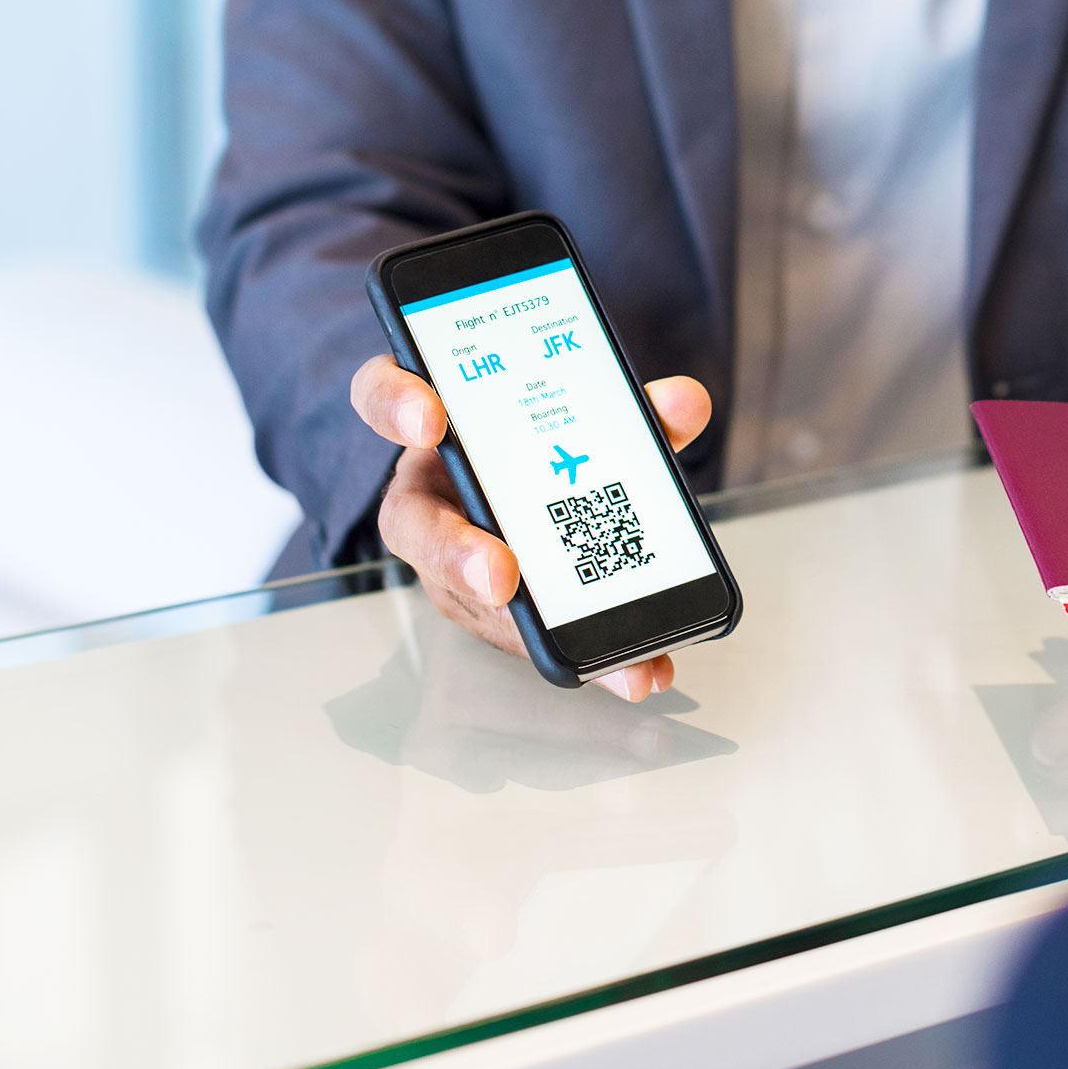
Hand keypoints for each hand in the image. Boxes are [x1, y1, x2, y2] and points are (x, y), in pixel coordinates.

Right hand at [349, 354, 713, 699]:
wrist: (548, 488)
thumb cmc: (544, 445)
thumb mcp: (592, 417)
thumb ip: (633, 408)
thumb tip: (684, 403)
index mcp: (440, 427)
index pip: (383, 397)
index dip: (394, 405)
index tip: (429, 418)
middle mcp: (430, 497)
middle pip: (414, 525)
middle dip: (455, 552)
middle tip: (500, 575)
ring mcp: (453, 561)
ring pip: (467, 597)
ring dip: (523, 628)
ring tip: (589, 650)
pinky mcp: (493, 611)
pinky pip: (527, 637)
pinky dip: (587, 657)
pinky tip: (637, 670)